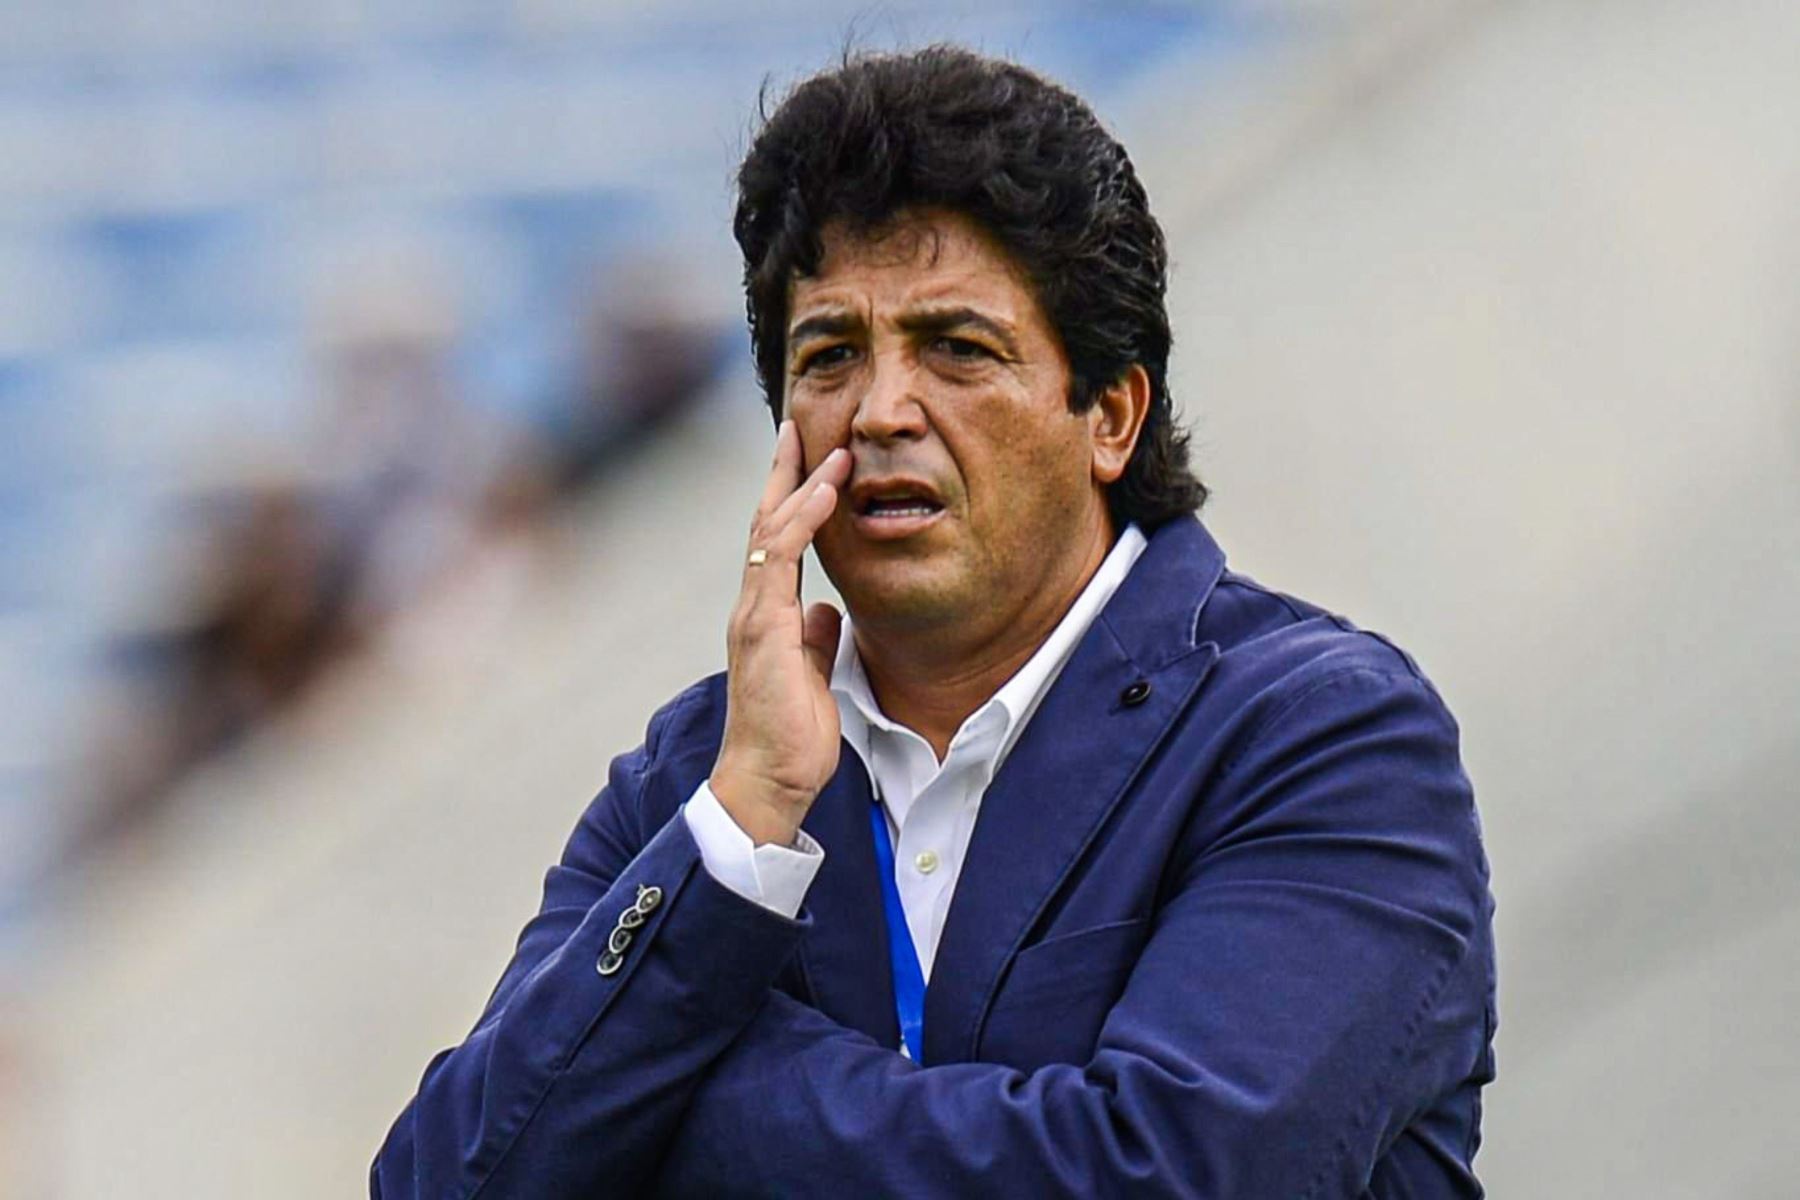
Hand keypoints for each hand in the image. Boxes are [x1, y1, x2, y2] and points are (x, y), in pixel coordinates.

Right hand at [710, 421, 851, 845]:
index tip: (808, 458)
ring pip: (770, 531)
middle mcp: (753, 606)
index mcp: (766, 615)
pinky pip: (780, 560)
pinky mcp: (762, 628)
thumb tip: (828, 611)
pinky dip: (802, 521)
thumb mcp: (813, 674)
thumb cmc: (789, 737)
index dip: (790, 498)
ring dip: (799, 485)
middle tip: (797, 423)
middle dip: (782, 472)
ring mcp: (754, 614)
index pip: (775, 542)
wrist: (767, 781)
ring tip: (825, 446)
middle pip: (764, 522)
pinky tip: (823, 492)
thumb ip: (815, 639)